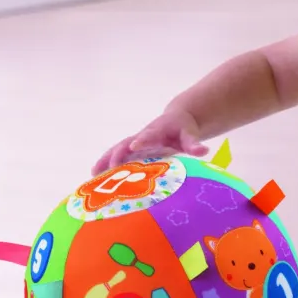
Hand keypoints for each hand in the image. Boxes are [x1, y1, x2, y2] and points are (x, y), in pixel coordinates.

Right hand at [90, 108, 207, 174]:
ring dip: (105, 161)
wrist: (176, 120)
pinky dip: (105, 164)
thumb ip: (193, 143)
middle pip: (127, 144)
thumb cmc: (183, 128)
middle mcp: (142, 137)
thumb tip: (203, 151)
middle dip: (118, 154)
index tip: (134, 146)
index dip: (142, 140)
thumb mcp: (190, 134)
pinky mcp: (131, 150)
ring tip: (93, 175)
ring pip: (117, 150)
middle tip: (111, 167)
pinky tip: (94, 176)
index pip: (149, 135)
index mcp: (157, 131)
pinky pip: (116, 156)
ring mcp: (135, 143)